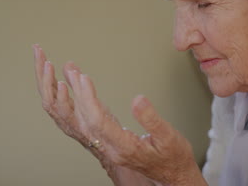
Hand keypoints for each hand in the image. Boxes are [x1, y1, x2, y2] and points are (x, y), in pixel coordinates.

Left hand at [33, 45, 205, 185]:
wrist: (175, 177)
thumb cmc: (174, 158)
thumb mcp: (169, 137)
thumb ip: (152, 119)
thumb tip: (138, 99)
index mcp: (124, 147)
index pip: (98, 121)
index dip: (88, 99)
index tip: (84, 79)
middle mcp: (113, 149)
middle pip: (88, 121)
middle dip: (79, 95)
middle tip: (73, 72)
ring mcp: (112, 148)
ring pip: (88, 123)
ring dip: (79, 99)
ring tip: (74, 77)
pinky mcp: (114, 144)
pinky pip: (94, 124)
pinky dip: (88, 106)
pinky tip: (86, 95)